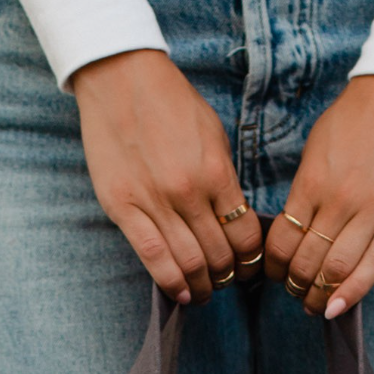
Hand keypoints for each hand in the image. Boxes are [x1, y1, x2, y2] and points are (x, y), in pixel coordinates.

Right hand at [71, 49, 263, 302]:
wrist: (121, 80)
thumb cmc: (171, 104)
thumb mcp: (213, 135)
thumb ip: (224, 179)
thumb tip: (235, 219)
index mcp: (216, 173)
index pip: (246, 235)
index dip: (252, 259)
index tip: (249, 265)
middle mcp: (189, 193)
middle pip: (220, 255)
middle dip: (229, 276)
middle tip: (227, 281)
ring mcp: (154, 203)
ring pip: (189, 264)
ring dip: (203, 286)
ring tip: (205, 291)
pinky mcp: (124, 208)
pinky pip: (153, 258)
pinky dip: (172, 283)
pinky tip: (182, 293)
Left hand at [264, 74, 373, 317]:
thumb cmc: (358, 117)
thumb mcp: (318, 147)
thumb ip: (306, 189)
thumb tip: (294, 228)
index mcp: (313, 182)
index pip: (283, 240)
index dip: (274, 266)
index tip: (275, 274)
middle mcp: (342, 200)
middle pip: (308, 261)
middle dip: (295, 285)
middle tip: (294, 293)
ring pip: (339, 268)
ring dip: (320, 294)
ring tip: (314, 303)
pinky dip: (354, 291)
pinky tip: (338, 308)